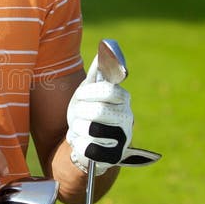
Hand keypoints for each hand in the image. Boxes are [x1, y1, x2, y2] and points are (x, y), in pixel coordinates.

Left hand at [66, 55, 160, 173]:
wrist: (83, 141)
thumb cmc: (86, 111)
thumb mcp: (89, 90)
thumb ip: (98, 71)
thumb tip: (107, 45)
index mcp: (123, 100)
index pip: (109, 91)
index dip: (89, 92)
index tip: (80, 95)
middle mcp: (127, 119)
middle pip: (99, 111)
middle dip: (81, 112)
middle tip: (77, 114)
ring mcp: (121, 139)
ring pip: (92, 130)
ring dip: (77, 128)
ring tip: (77, 128)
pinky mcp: (112, 157)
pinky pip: (89, 148)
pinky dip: (78, 144)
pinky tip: (79, 142)